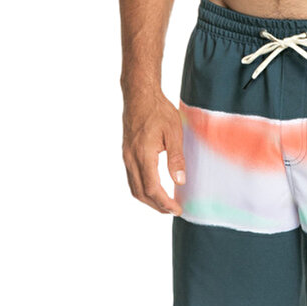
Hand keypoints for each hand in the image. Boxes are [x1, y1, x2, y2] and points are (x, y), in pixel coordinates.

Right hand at [123, 91, 185, 213]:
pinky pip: (132, 178)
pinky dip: (142, 189)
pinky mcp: (126, 153)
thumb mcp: (174, 132)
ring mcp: (126, 156)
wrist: (139, 95)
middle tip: (173, 210)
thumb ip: (176, 158)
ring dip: (148, 199)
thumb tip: (179, 181)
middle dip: (156, 206)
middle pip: (140, 193)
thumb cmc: (158, 110)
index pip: (152, 188)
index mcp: (143, 155)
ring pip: (134, 187)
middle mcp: (131, 158)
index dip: (164, 203)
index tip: (177, 209)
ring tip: (164, 203)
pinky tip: (154, 188)